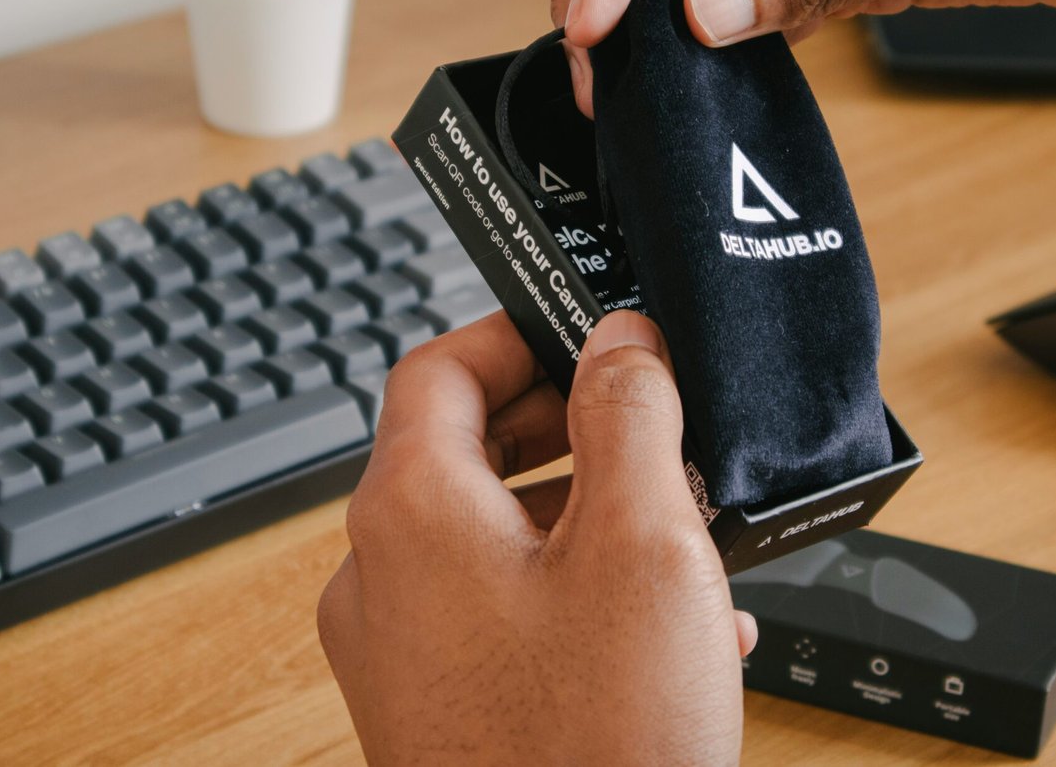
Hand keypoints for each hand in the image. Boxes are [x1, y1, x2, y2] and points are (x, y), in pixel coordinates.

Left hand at [319, 310, 756, 765]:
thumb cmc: (596, 749)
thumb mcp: (642, 545)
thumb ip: (629, 415)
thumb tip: (619, 340)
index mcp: (410, 514)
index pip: (439, 369)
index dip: (517, 333)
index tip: (586, 332)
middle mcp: (380, 578)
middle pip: (461, 449)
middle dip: (567, 428)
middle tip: (648, 428)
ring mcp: (397, 651)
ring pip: (488, 533)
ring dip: (582, 511)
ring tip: (675, 531)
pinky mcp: (432, 708)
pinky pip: (494, 610)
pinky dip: (568, 586)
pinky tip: (662, 623)